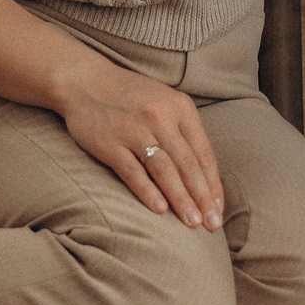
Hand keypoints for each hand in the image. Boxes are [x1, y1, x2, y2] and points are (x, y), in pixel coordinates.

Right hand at [59, 65, 224, 228]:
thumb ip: (183, 131)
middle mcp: (161, 117)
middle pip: (187, 164)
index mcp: (180, 107)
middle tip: (212, 224)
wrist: (85, 81)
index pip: (203, 152)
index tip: (218, 208)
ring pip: (164, 170)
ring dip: (180, 199)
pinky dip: (147, 191)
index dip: (212, 183)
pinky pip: (133, 171)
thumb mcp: (164, 102)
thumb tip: (203, 174)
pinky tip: (159, 209)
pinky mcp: (111, 143)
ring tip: (192, 222)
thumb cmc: (130, 96)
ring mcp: (135, 130)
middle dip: (202, 197)